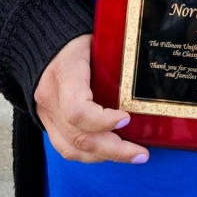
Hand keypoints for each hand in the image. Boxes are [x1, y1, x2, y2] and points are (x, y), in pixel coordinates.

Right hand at [34, 34, 149, 164]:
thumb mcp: (96, 42)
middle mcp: (50, 98)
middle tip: (142, 153)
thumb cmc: (78, 40)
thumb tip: (152, 69)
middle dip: (114, 149)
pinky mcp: (47, 122)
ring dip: (105, 156)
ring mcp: (46, 113)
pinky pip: (66, 148)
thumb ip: (115, 59)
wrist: (43, 41)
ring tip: (133, 155)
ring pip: (72, 148)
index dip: (103, 121)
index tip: (127, 118)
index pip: (77, 110)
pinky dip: (90, 154)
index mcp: (64, 73)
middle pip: (79, 136)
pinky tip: (111, 153)